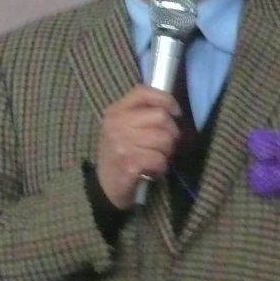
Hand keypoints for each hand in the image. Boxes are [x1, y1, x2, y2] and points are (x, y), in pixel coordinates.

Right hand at [95, 85, 180, 209]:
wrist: (104, 188)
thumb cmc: (120, 155)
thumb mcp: (124, 128)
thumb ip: (144, 115)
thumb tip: (175, 112)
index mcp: (116, 111)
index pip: (144, 92)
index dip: (166, 100)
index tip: (175, 113)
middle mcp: (116, 124)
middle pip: (161, 117)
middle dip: (171, 134)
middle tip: (163, 146)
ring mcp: (121, 144)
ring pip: (165, 139)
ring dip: (166, 153)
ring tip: (154, 159)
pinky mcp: (129, 163)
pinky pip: (160, 159)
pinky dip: (161, 168)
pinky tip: (150, 171)